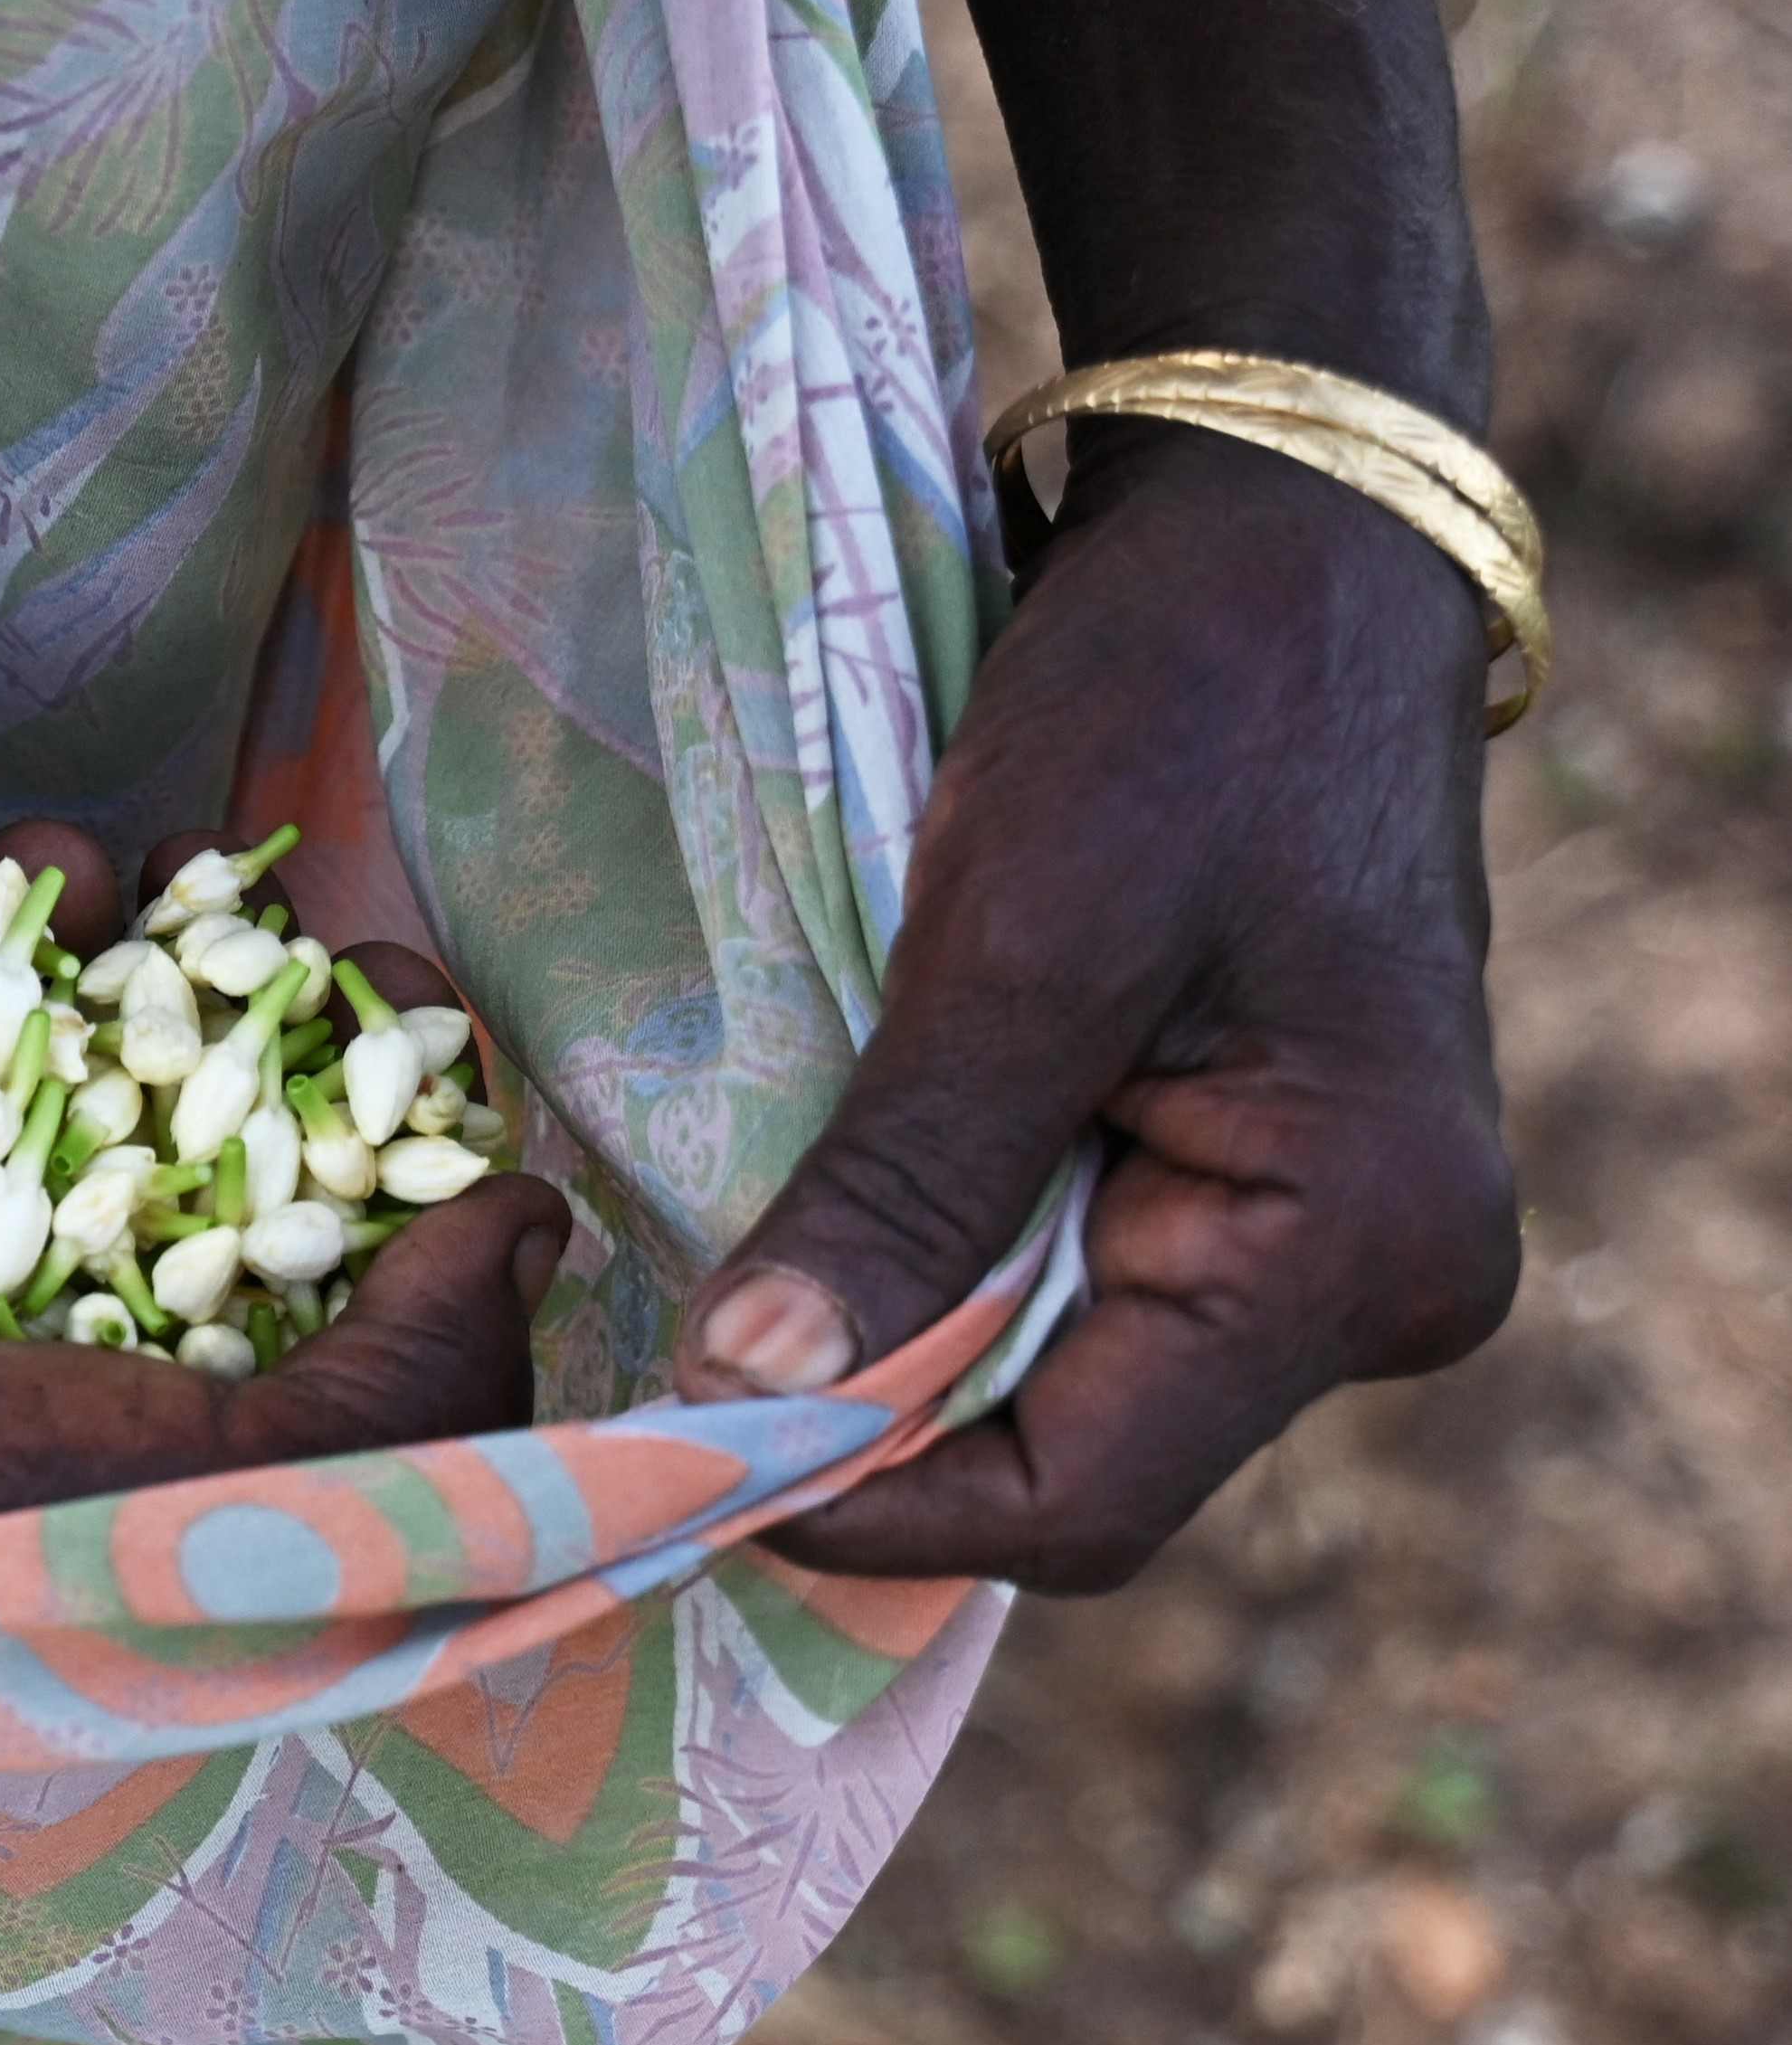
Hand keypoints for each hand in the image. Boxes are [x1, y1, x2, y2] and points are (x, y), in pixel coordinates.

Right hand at [0, 820, 576, 1548]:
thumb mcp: (256, 1483)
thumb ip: (424, 1369)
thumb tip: (536, 1221)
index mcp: (179, 1401)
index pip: (327, 1224)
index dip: (388, 1096)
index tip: (413, 992)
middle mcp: (59, 1302)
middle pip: (184, 1087)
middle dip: (226, 960)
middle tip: (246, 881)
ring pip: (23, 1022)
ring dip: (54, 922)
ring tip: (69, 863)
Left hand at [668, 431, 1519, 1588]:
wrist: (1283, 542)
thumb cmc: (1179, 710)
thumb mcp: (1023, 943)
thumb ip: (902, 1184)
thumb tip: (747, 1391)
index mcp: (1359, 1252)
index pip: (1087, 1499)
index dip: (875, 1502)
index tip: (683, 1454)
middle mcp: (1374, 1288)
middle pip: (1075, 1459)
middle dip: (876, 1434)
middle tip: (670, 1391)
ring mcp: (1321, 1243)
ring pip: (1062, 1385)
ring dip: (898, 1354)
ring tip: (732, 1316)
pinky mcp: (1254, 1184)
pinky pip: (1075, 1293)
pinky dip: (943, 1279)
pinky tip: (829, 1237)